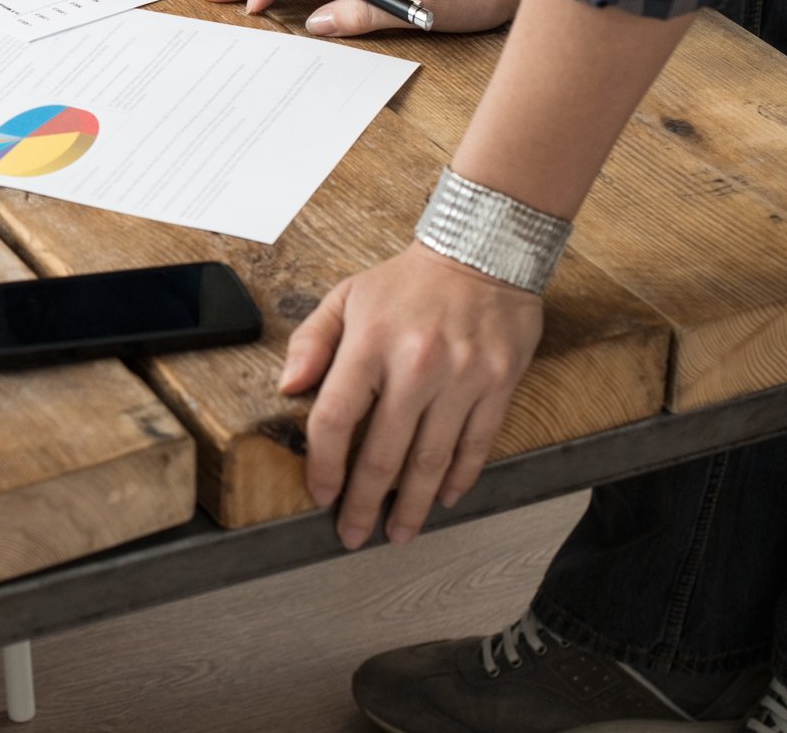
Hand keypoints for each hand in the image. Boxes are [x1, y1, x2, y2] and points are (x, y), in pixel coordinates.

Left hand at [283, 243, 542, 547]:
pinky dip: (459, 479)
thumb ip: (311, 342)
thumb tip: (287, 388)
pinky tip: (445, 499)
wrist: (481, 251)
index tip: (320, 494)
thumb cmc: (407, 282)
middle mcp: (415, 365)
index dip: (323, 465)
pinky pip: (476, 446)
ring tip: (398, 532)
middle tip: (354, 534)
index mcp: (369, 343)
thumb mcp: (347, 296)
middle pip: (383, 453)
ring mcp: (461, 378)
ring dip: (413, 505)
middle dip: (365, 503)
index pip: (335, 418)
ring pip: (432, 460)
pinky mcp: (498, 385)